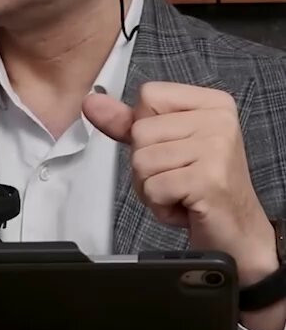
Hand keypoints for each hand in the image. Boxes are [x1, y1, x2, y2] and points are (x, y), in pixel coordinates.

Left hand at [82, 83, 275, 280]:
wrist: (237, 235)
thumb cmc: (199, 186)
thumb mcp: (162, 145)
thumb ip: (126, 121)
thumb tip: (92, 102)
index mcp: (211, 102)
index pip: (148, 94)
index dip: (146, 127)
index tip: (174, 148)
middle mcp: (219, 119)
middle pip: (140, 130)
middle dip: (146, 163)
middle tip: (179, 178)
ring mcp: (217, 148)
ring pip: (141, 160)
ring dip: (151, 186)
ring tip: (181, 193)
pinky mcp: (209, 179)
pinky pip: (152, 187)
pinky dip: (160, 204)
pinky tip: (185, 206)